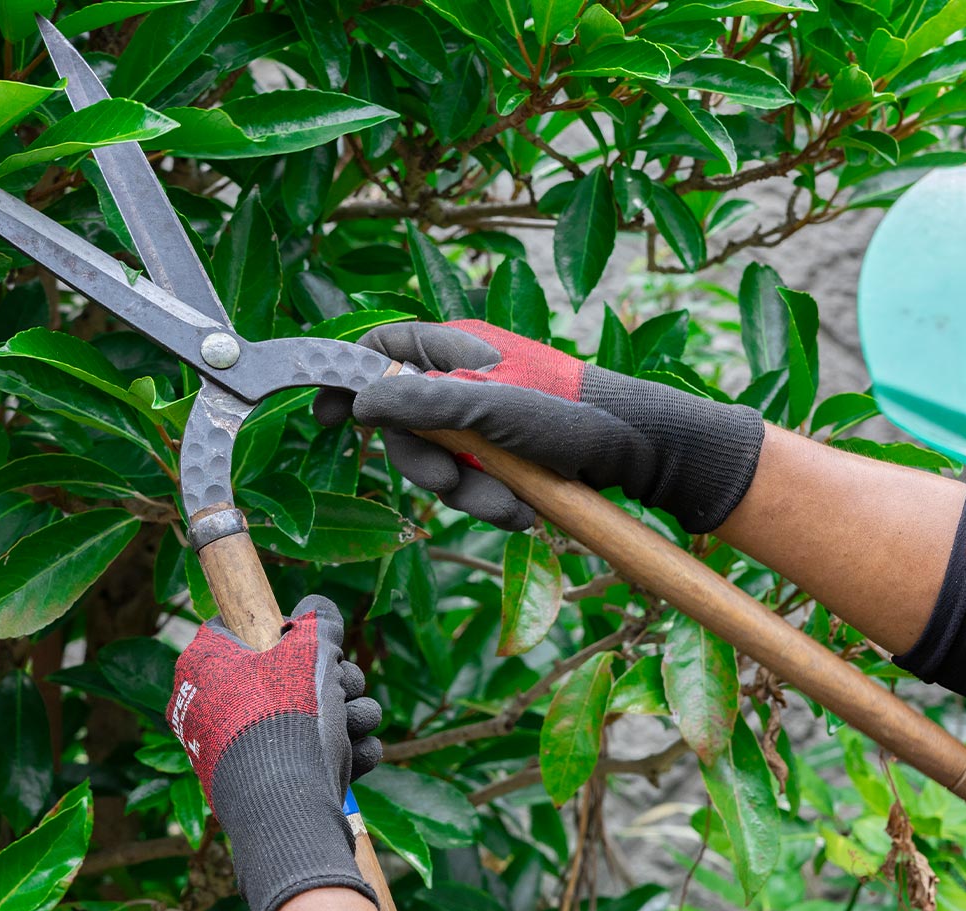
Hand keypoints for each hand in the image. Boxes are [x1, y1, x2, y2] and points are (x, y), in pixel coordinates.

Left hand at [168, 596, 382, 910]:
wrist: (285, 810)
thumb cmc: (288, 718)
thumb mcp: (311, 649)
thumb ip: (319, 622)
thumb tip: (317, 608)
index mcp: (207, 665)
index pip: (241, 626)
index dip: (287, 627)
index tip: (313, 636)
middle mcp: (218, 706)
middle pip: (291, 672)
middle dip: (336, 678)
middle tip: (344, 686)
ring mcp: (244, 749)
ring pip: (312, 714)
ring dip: (349, 715)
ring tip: (352, 725)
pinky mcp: (273, 783)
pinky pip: (314, 754)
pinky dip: (343, 753)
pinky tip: (356, 756)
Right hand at [314, 320, 764, 532]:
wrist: (642, 451)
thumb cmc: (570, 417)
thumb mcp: (489, 410)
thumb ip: (421, 405)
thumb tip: (358, 402)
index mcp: (457, 347)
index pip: (382, 351)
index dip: (346, 380)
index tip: (323, 417)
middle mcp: (464, 379)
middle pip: (405, 423)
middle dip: (428, 464)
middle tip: (454, 483)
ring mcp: (484, 418)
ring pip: (440, 461)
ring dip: (467, 493)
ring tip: (510, 505)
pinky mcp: (504, 452)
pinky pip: (472, 480)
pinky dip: (491, 499)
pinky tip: (522, 508)